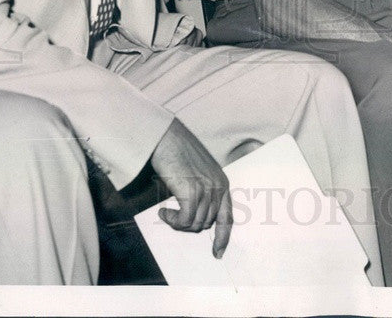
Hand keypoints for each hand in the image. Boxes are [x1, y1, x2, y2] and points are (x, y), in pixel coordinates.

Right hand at [150, 118, 232, 257]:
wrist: (167, 138)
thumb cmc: (178, 153)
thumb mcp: (198, 174)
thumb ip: (203, 192)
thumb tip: (196, 217)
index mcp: (222, 183)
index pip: (228, 217)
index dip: (223, 237)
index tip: (218, 252)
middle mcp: (218, 187)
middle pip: (206, 223)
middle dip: (189, 225)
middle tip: (173, 217)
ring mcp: (206, 189)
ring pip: (194, 224)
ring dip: (178, 223)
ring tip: (167, 212)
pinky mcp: (192, 192)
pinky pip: (184, 220)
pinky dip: (172, 220)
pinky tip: (163, 211)